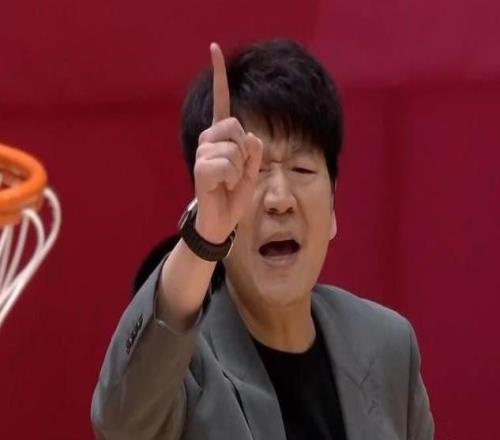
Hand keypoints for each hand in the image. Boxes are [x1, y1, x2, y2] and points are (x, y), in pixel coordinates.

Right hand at [194, 43, 262, 243]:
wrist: (220, 220)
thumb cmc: (234, 193)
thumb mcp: (252, 170)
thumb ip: (254, 151)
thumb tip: (250, 136)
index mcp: (222, 137)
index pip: (221, 103)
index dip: (220, 77)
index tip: (214, 48)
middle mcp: (209, 140)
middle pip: (236, 126)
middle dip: (245, 151)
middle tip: (237, 172)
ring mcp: (203, 153)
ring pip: (233, 148)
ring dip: (240, 169)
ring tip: (230, 181)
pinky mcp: (201, 168)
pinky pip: (227, 164)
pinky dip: (233, 177)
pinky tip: (223, 185)